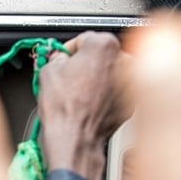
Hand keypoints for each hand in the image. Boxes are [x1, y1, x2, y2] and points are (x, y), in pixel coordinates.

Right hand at [38, 31, 131, 179]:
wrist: (75, 140)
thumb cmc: (65, 110)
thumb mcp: (48, 72)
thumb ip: (56, 57)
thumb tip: (58, 58)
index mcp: (104, 45)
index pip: (83, 39)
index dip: (69, 51)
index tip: (62, 60)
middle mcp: (123, 60)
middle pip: (100, 55)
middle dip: (85, 64)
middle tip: (69, 78)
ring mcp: (132, 82)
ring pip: (110, 73)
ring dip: (97, 79)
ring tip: (79, 93)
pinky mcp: (133, 101)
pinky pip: (117, 91)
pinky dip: (106, 94)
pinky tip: (90, 104)